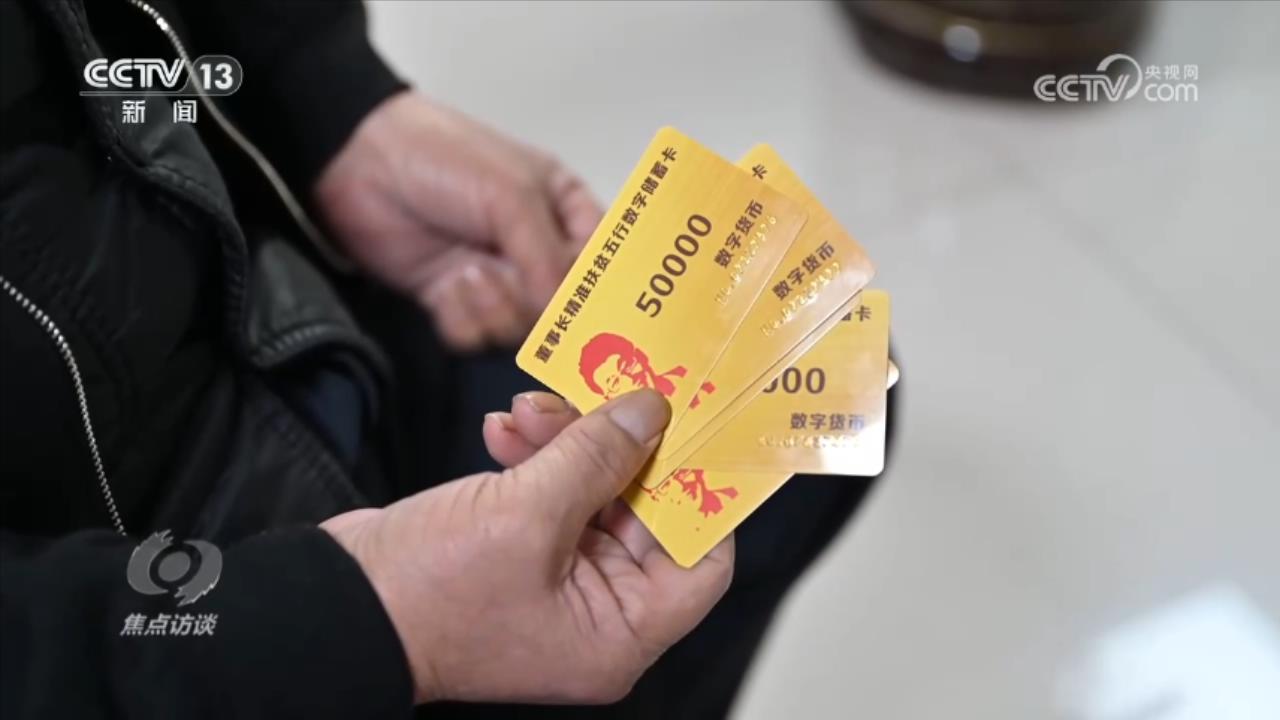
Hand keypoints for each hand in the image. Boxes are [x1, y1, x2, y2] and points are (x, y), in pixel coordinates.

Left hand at [314, 91, 602, 350]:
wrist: (358, 161)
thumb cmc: (444, 157)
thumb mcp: (511, 195)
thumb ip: (548, 256)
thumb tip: (569, 311)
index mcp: (566, 211)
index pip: (604, 265)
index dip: (600, 293)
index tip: (590, 313)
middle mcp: (537, 249)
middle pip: (564, 308)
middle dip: (534, 303)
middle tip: (506, 279)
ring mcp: (496, 279)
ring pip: (520, 328)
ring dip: (494, 308)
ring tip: (466, 274)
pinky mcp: (454, 301)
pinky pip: (477, 336)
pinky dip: (463, 319)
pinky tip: (445, 288)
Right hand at [320, 390, 733, 703]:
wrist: (333, 602)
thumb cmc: (427, 591)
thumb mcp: (526, 514)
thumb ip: (597, 456)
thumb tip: (652, 413)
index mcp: (619, 632)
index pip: (701, 561)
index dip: (702, 493)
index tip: (695, 430)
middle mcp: (597, 614)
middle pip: (647, 515)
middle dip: (620, 449)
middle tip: (609, 389)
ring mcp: (557, 583)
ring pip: (595, 493)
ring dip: (568, 441)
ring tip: (532, 406)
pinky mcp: (519, 553)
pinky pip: (551, 494)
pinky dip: (535, 456)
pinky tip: (505, 427)